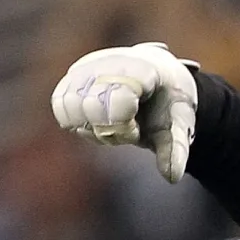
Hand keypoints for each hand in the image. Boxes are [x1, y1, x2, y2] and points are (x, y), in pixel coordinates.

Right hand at [51, 42, 198, 181]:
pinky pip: (60, 107)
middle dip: (108, 129)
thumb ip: (175, 149)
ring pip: (70, 108)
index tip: (137, 128)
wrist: (156, 75)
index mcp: (139, 69)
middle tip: (129, 128)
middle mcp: (107, 63)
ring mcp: (85, 68)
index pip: (116, 100)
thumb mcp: (179, 123)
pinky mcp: (69, 77)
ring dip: (91, 127)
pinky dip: (77, 122)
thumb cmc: (168, 100)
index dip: (123, 126)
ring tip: (114, 122)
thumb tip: (172, 177)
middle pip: (88, 107)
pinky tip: (98, 120)